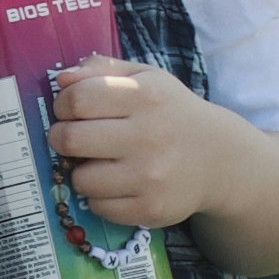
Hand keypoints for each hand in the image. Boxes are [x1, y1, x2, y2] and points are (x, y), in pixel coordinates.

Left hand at [46, 59, 253, 232]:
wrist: (218, 158)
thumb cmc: (170, 113)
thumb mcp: (145, 78)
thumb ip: (102, 70)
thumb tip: (61, 78)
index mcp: (145, 95)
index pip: (77, 99)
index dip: (62, 104)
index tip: (69, 110)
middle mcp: (149, 135)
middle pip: (70, 139)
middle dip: (61, 138)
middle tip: (72, 138)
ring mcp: (151, 176)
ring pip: (80, 178)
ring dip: (81, 171)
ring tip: (99, 162)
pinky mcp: (150, 208)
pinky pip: (98, 206)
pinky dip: (100, 196)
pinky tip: (117, 183)